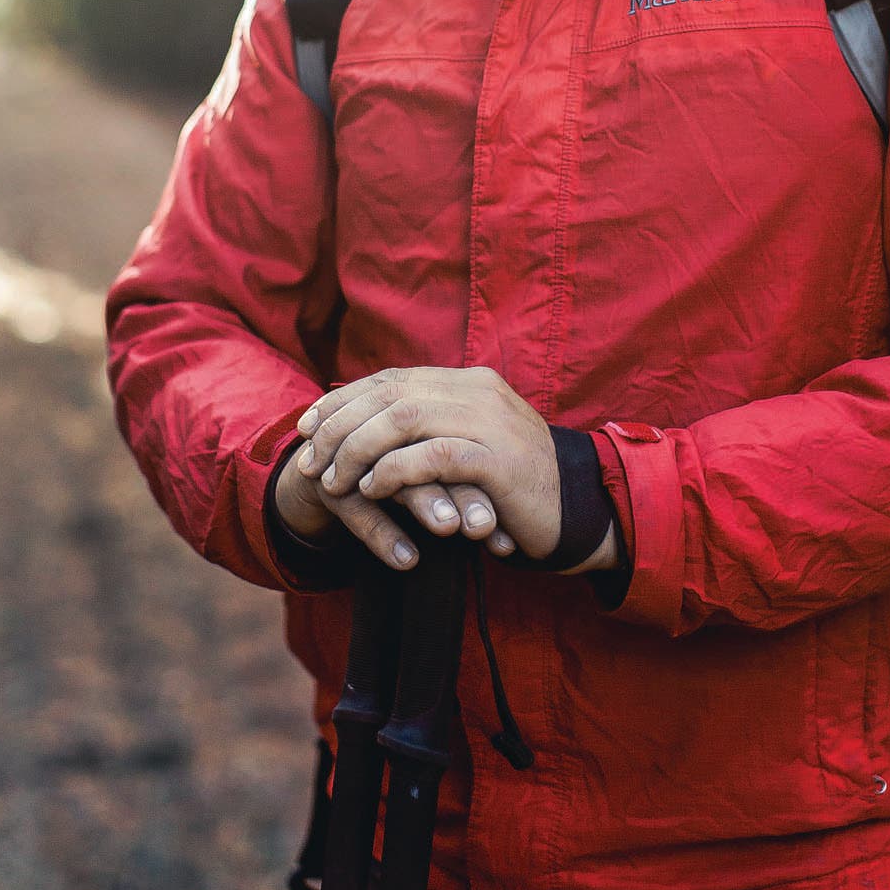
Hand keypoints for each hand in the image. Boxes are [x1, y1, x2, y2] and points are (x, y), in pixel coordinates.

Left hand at [294, 366, 562, 562]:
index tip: (307, 425)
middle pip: (390, 394)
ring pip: (404, 419)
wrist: (582, 511)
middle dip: (340, 426)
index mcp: (469, 383)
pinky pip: (432, 457)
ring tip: (333, 481)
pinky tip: (371, 490)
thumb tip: (371, 427)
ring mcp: (490, 423)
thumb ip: (433, 430)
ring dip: (358, 449)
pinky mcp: (498, 462)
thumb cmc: (517, 486)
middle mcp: (478, 393)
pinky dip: (393, 471)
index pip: (392, 379)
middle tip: (309, 459)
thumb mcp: (472, 446)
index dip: (343, 399)